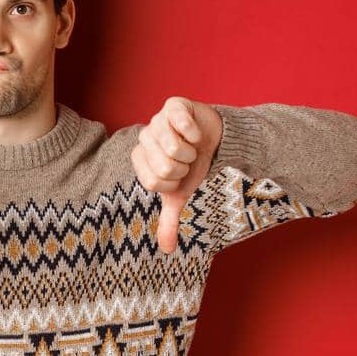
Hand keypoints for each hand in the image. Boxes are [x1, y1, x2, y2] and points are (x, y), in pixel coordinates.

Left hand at [131, 96, 223, 253]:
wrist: (217, 141)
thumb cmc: (194, 167)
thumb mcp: (182, 194)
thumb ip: (170, 220)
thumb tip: (167, 250)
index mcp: (139, 159)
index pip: (153, 182)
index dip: (174, 182)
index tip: (180, 175)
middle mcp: (143, 138)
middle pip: (163, 166)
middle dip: (184, 167)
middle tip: (188, 160)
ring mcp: (156, 120)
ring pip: (172, 147)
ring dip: (191, 151)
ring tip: (192, 146)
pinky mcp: (173, 105)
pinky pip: (181, 123)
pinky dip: (195, 132)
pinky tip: (196, 133)